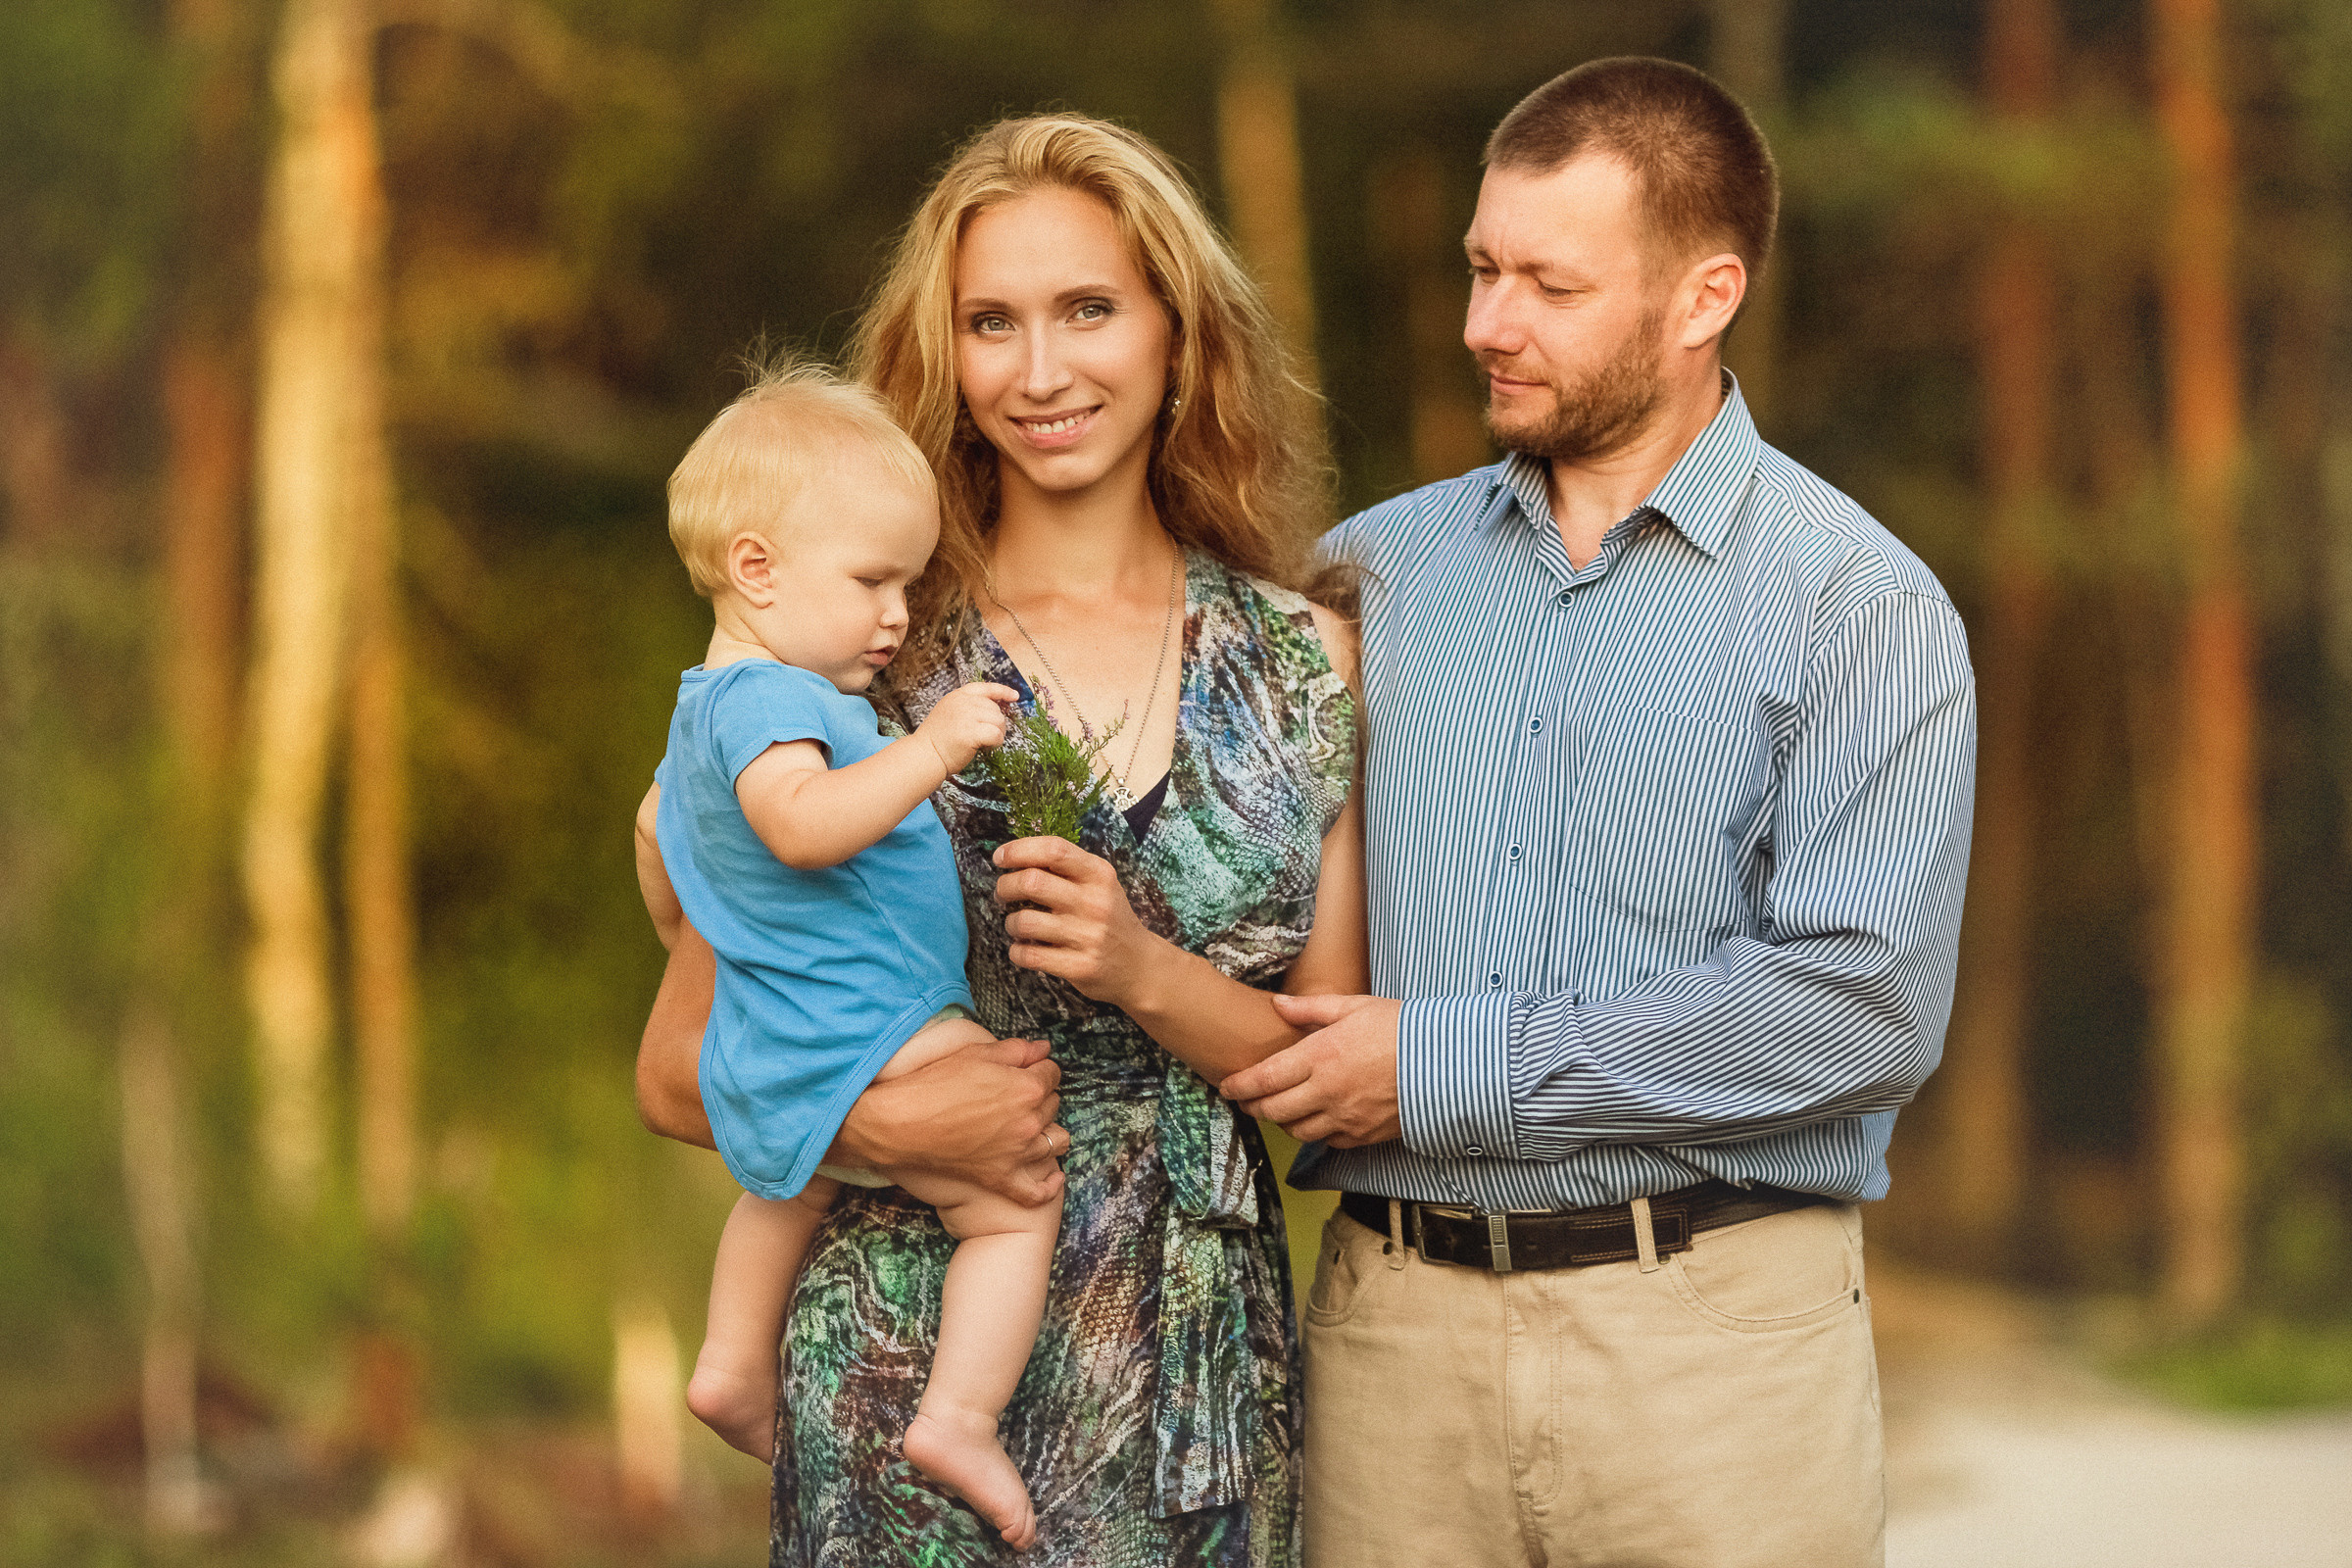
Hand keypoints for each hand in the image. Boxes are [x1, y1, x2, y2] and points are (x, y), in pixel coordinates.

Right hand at [837, 1035, 1065, 1205]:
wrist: (901, 1123)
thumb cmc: (934, 1083)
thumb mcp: (975, 1054)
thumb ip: (1016, 1050)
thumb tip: (1043, 1048)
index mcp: (1027, 1088)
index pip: (1052, 1072)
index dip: (1038, 1067)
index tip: (1025, 1068)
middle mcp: (1029, 1122)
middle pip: (1053, 1104)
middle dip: (1040, 1094)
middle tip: (1017, 1092)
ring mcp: (1017, 1154)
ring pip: (1054, 1141)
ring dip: (1047, 1129)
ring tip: (1032, 1124)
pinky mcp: (1000, 1178)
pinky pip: (1036, 1191)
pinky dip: (1047, 1186)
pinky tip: (1052, 1177)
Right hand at [917, 682, 1017, 773]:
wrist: (925, 755)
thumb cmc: (938, 740)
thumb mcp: (950, 713)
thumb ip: (968, 708)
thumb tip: (995, 712)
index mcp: (957, 696)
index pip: (985, 688)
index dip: (1003, 691)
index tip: (1015, 696)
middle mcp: (962, 702)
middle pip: (995, 709)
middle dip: (996, 724)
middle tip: (985, 737)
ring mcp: (967, 715)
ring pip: (999, 721)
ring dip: (997, 733)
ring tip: (983, 743)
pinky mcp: (971, 732)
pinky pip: (996, 734)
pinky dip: (996, 743)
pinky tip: (986, 748)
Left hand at [993, 835, 1166, 1005]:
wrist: (1139, 966)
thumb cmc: (1109, 918)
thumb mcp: (1100, 884)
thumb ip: (1065, 868)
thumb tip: (1013, 856)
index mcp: (1100, 875)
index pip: (1054, 850)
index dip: (1019, 850)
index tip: (1000, 858)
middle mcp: (1096, 903)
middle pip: (1031, 882)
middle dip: (1005, 886)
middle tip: (1002, 894)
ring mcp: (1088, 936)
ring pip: (1024, 921)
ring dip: (1010, 923)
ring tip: (1017, 925)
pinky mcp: (1080, 967)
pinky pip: (1029, 955)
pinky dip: (1017, 951)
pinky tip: (1024, 949)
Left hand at [1219, 992, 1403, 1146]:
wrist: (1447, 1063)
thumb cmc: (1401, 1028)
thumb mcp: (1354, 1007)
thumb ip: (1310, 1008)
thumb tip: (1277, 1004)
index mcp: (1320, 1056)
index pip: (1264, 1079)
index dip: (1239, 1086)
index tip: (1226, 1087)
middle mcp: (1327, 1091)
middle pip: (1274, 1110)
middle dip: (1254, 1107)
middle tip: (1247, 1101)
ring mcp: (1345, 1117)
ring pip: (1297, 1131)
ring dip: (1283, 1122)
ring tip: (1281, 1109)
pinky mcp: (1364, 1135)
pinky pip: (1328, 1142)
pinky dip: (1316, 1132)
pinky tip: (1318, 1118)